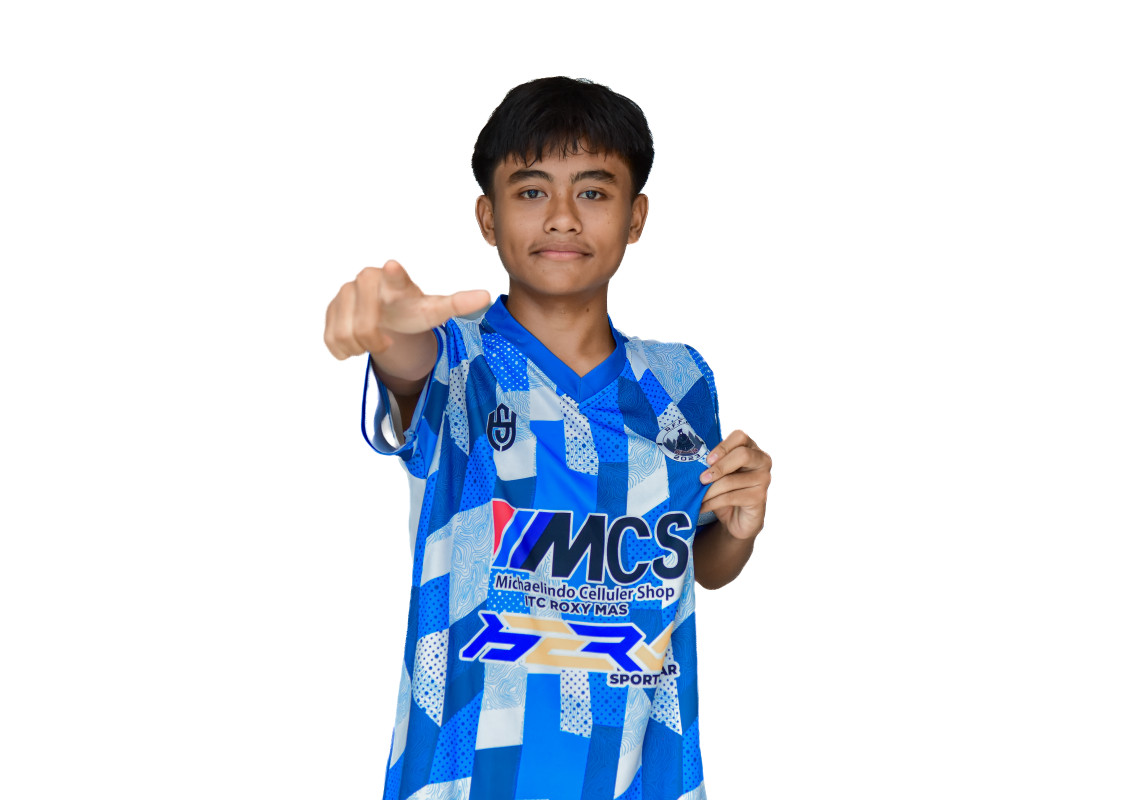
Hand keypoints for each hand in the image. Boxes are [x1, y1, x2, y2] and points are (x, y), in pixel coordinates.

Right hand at [324, 260, 489, 358]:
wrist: (385, 312)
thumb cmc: (411, 309)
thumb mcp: (434, 310)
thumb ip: (457, 303)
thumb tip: (486, 296)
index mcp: (396, 282)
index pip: (395, 278)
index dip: (394, 275)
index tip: (392, 268)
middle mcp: (366, 281)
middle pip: (365, 327)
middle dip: (375, 341)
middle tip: (386, 340)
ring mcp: (343, 294)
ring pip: (345, 337)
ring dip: (360, 347)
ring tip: (372, 339)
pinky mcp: (328, 309)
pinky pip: (331, 341)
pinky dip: (344, 350)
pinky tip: (355, 341)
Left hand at [699, 430, 771, 540]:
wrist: (738, 517)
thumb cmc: (727, 489)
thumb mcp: (721, 473)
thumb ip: (714, 463)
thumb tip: (693, 461)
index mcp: (751, 448)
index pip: (740, 437)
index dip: (723, 447)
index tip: (707, 460)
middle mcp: (762, 461)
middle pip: (742, 455)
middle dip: (718, 468)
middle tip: (701, 479)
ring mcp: (763, 479)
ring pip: (731, 481)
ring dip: (709, 490)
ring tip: (696, 496)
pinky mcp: (759, 497)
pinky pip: (730, 497)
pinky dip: (712, 503)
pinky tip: (702, 507)